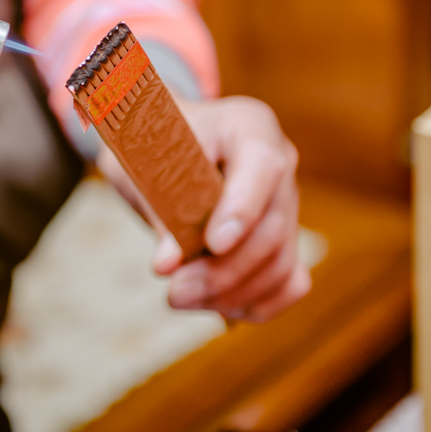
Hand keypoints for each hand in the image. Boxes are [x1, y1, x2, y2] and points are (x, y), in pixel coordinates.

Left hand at [98, 95, 309, 322]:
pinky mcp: (285, 236)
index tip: (213, 245)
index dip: (243, 208)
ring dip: (232, 293)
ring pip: (281, 261)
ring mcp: (287, 201)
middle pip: (271, 227)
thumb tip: (167, 265)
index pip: (263, 165)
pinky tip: (216, 306)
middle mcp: (281, 161)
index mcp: (249, 125)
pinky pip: (288, 280)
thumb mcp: (142, 165)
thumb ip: (159, 209)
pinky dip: (256, 302)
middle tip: (174, 293)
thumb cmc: (151, 144)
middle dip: (224, 270)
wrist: (162, 141)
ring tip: (181, 298)